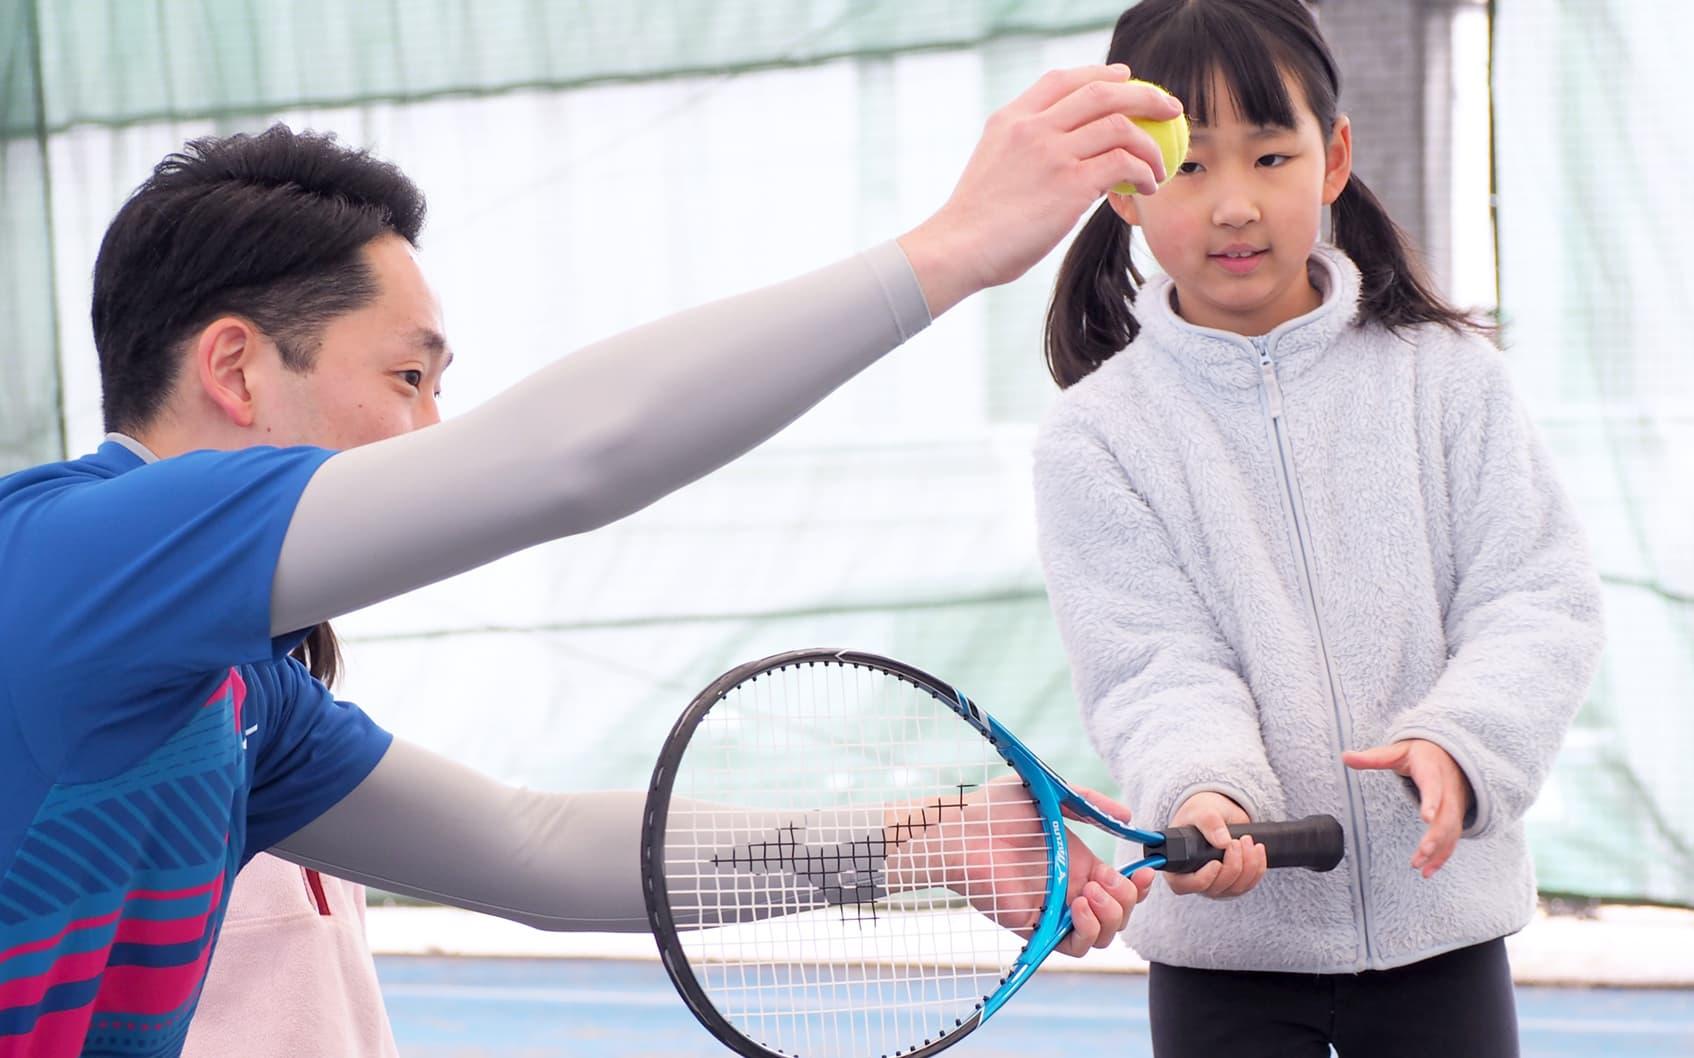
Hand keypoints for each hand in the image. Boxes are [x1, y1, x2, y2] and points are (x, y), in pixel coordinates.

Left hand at [883, 778, 1150, 956]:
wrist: (959, 829)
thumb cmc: (995, 809)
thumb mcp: (1052, 796)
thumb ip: (1090, 803)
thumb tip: (1128, 816)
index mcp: (1078, 864)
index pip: (1122, 886)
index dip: (1140, 884)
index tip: (1145, 871)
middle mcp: (1070, 890)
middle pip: (1121, 913)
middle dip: (1128, 899)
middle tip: (1109, 879)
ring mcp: (1055, 911)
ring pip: (1105, 935)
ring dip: (1112, 915)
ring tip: (1090, 892)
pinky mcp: (1036, 928)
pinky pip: (1076, 946)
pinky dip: (1089, 930)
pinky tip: (1079, 905)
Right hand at [897, 65, 1184, 314]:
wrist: (959, 248)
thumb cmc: (975, 223)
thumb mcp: (994, 167)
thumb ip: (1028, 152)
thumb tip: (1073, 161)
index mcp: (1011, 119)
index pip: (1062, 80)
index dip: (1099, 74)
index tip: (1124, 78)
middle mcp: (1033, 127)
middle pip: (1101, 93)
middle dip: (1143, 95)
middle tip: (1168, 108)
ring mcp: (1052, 153)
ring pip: (1120, 126)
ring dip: (1151, 144)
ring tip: (1160, 166)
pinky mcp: (1070, 184)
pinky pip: (1123, 164)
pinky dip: (1144, 171)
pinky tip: (1148, 186)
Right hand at [1163, 792, 1266, 898]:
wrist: (1216, 815)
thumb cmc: (1199, 815)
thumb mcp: (1200, 812)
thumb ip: (1209, 823)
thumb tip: (1223, 842)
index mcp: (1177, 866)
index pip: (1184, 885)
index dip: (1202, 879)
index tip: (1216, 863)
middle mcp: (1196, 881)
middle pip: (1216, 887)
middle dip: (1232, 865)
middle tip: (1236, 841)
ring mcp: (1216, 885)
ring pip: (1236, 887)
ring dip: (1248, 865)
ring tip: (1247, 840)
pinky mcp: (1234, 884)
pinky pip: (1250, 884)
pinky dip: (1258, 867)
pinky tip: (1257, 849)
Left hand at [1344, 739, 1468, 877]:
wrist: (1452, 756)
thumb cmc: (1421, 755)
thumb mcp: (1397, 752)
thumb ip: (1373, 757)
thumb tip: (1344, 757)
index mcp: (1432, 772)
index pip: (1434, 787)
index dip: (1432, 802)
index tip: (1426, 817)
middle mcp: (1448, 791)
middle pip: (1446, 816)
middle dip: (1436, 836)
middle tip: (1422, 852)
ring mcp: (1453, 806)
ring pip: (1451, 831)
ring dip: (1438, 851)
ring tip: (1419, 867)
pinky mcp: (1454, 819)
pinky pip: (1452, 840)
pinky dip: (1442, 857)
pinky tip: (1428, 871)